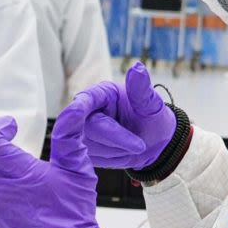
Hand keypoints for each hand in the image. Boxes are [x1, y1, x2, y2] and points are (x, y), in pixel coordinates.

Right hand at [63, 64, 178, 169]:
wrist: (153, 143)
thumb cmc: (151, 119)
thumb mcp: (152, 105)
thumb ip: (141, 89)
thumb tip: (137, 67)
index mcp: (100, 93)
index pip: (84, 100)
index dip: (76, 110)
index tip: (74, 116)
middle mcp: (86, 111)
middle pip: (90, 128)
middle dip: (116, 138)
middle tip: (140, 146)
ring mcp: (82, 132)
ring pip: (90, 147)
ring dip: (117, 150)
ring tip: (134, 144)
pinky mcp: (83, 151)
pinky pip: (91, 160)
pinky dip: (111, 159)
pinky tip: (123, 152)